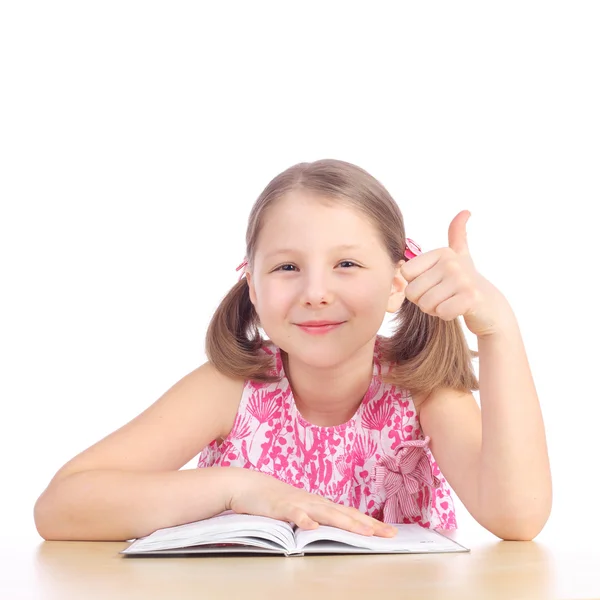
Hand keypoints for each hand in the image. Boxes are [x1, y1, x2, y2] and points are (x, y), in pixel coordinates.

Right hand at [227, 468, 396, 537]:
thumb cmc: (275, 500)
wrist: (249, 485)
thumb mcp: (300, 510)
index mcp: (320, 505)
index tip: (391, 532)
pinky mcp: (281, 507)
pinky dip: (304, 521)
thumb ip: (317, 519)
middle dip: (368, 525)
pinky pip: (294, 515)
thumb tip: (336, 530)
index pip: (350, 514)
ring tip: (364, 532)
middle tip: (389, 534)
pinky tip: (313, 528)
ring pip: (326, 513)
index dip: (371, 523)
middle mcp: (314, 502)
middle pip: (345, 514)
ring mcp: (299, 503)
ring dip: (346, 522)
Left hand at [400, 210, 512, 337]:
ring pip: (425, 304)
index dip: (415, 284)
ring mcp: (462, 278)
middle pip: (412, 291)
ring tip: (450, 302)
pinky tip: (458, 309)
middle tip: (443, 296)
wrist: (490, 307)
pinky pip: (441, 312)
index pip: (405, 273)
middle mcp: (451, 262)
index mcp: (441, 252)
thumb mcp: (459, 256)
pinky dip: (446, 316)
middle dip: (424, 301)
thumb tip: (466, 211)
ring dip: (435, 309)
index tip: (433, 283)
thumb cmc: (464, 283)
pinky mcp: (470, 297)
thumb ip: (457, 234)